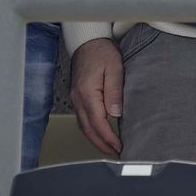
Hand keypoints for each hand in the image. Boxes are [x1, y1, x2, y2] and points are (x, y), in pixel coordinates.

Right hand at [69, 38, 123, 156]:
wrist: (87, 41)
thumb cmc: (101, 52)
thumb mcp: (114, 68)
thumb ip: (115, 91)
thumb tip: (115, 113)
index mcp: (87, 92)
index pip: (98, 122)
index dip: (109, 138)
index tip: (120, 146)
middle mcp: (78, 98)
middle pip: (88, 129)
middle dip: (101, 145)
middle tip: (115, 155)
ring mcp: (76, 98)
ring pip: (84, 126)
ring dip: (95, 139)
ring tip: (109, 148)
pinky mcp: (77, 96)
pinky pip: (83, 118)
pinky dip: (91, 129)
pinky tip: (99, 132)